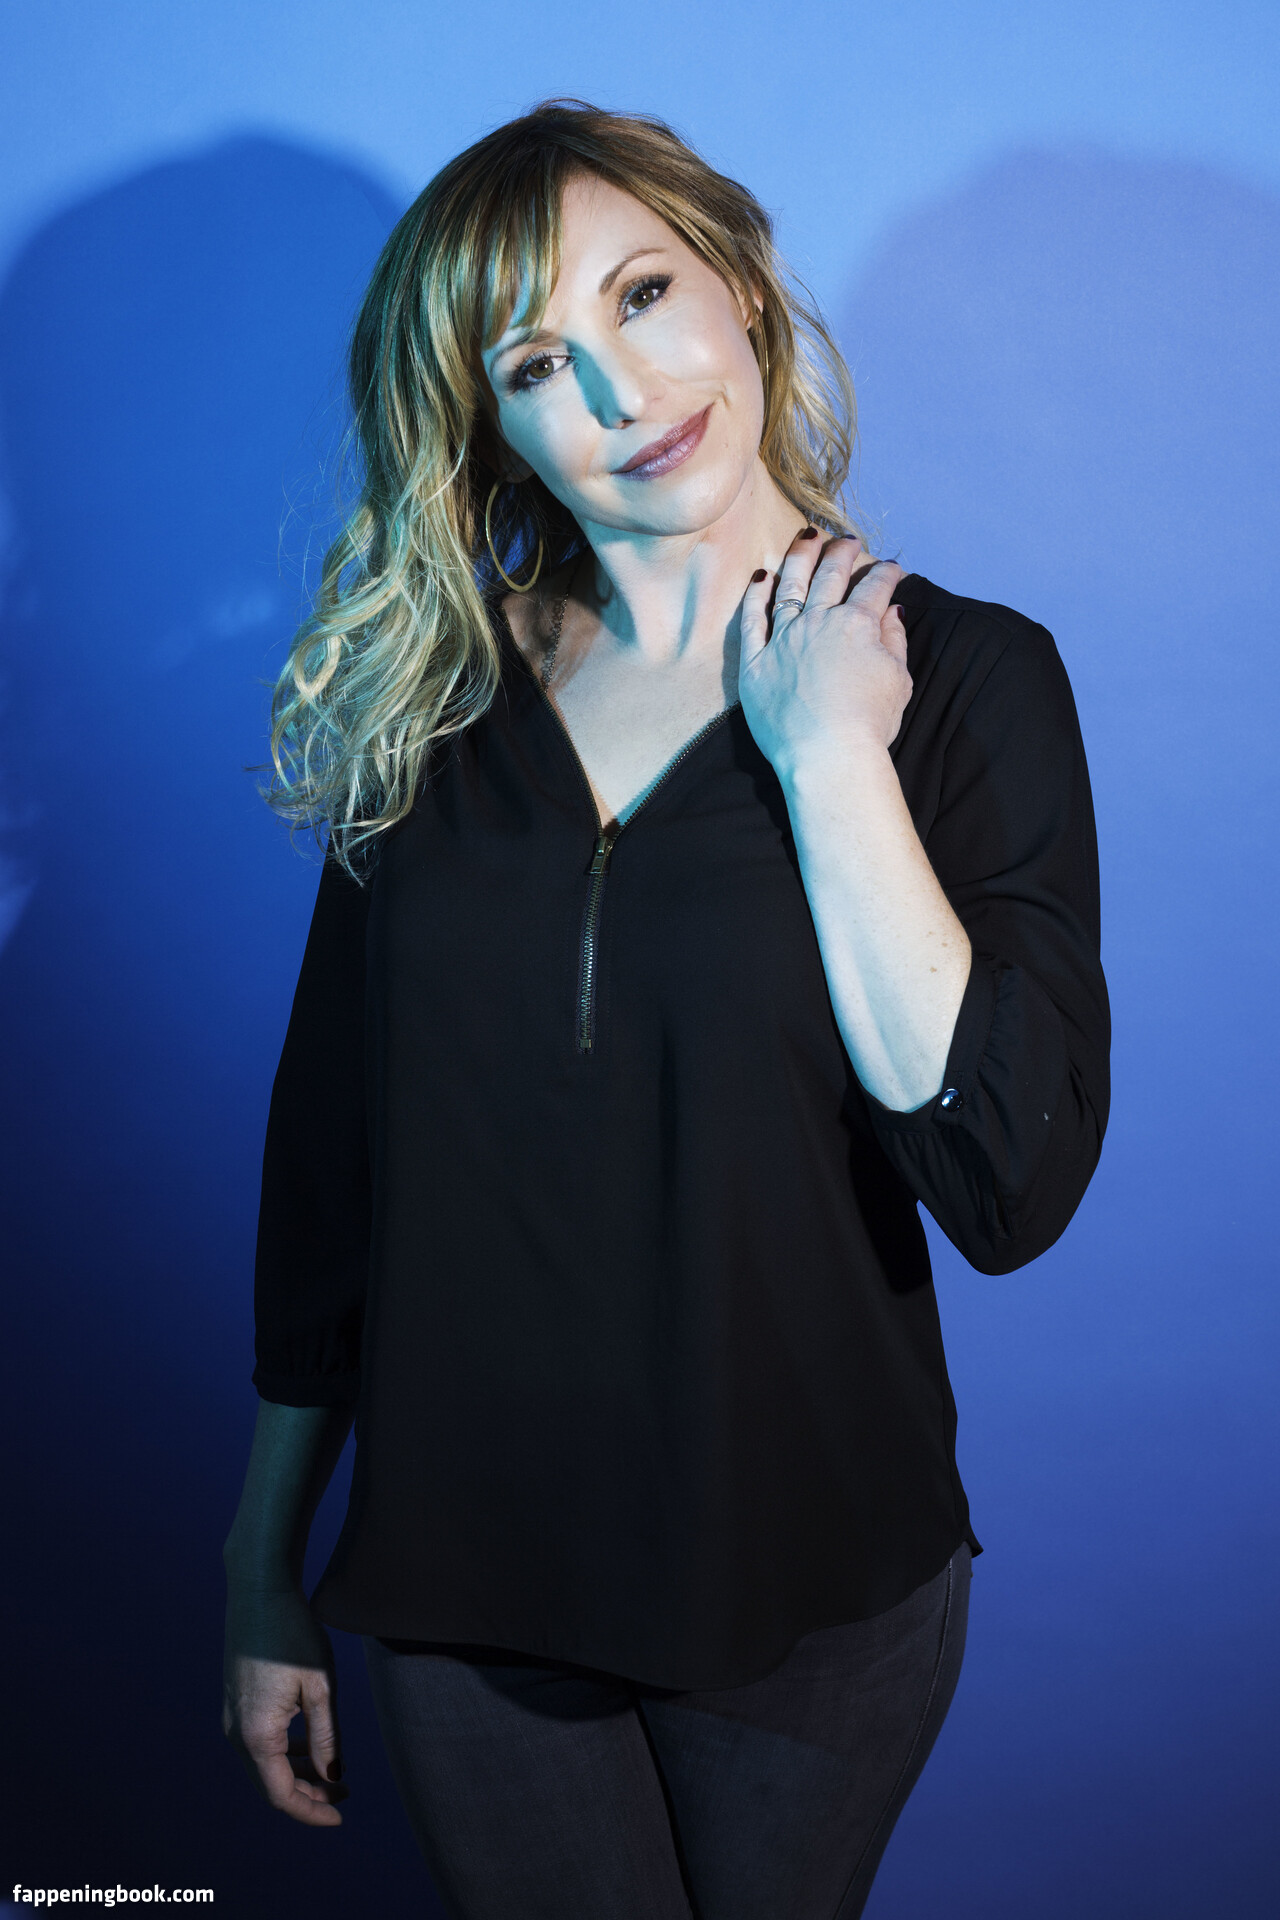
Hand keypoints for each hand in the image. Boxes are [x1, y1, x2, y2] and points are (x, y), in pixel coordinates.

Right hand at [222, 1580, 347, 1826]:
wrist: (258, 1591)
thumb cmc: (293, 1635)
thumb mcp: (321, 1687)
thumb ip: (326, 1738)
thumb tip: (333, 1778)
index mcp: (257, 1735)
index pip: (282, 1795)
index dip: (311, 1811)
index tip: (341, 1816)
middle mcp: (237, 1732)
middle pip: (271, 1785)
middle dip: (307, 1795)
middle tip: (343, 1795)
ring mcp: (232, 1717)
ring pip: (264, 1765)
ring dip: (297, 1774)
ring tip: (333, 1772)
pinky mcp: (235, 1702)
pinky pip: (259, 1743)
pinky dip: (285, 1753)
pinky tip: (310, 1744)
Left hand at [739, 528, 910, 779]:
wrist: (828, 757)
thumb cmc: (869, 725)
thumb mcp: (898, 680)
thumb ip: (894, 641)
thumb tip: (892, 612)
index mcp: (856, 625)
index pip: (874, 587)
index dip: (886, 574)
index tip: (892, 568)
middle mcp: (818, 623)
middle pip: (830, 576)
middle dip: (843, 553)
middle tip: (849, 542)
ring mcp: (783, 640)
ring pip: (790, 586)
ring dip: (800, 558)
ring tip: (807, 539)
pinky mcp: (755, 663)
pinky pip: (752, 620)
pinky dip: (756, 595)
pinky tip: (761, 576)